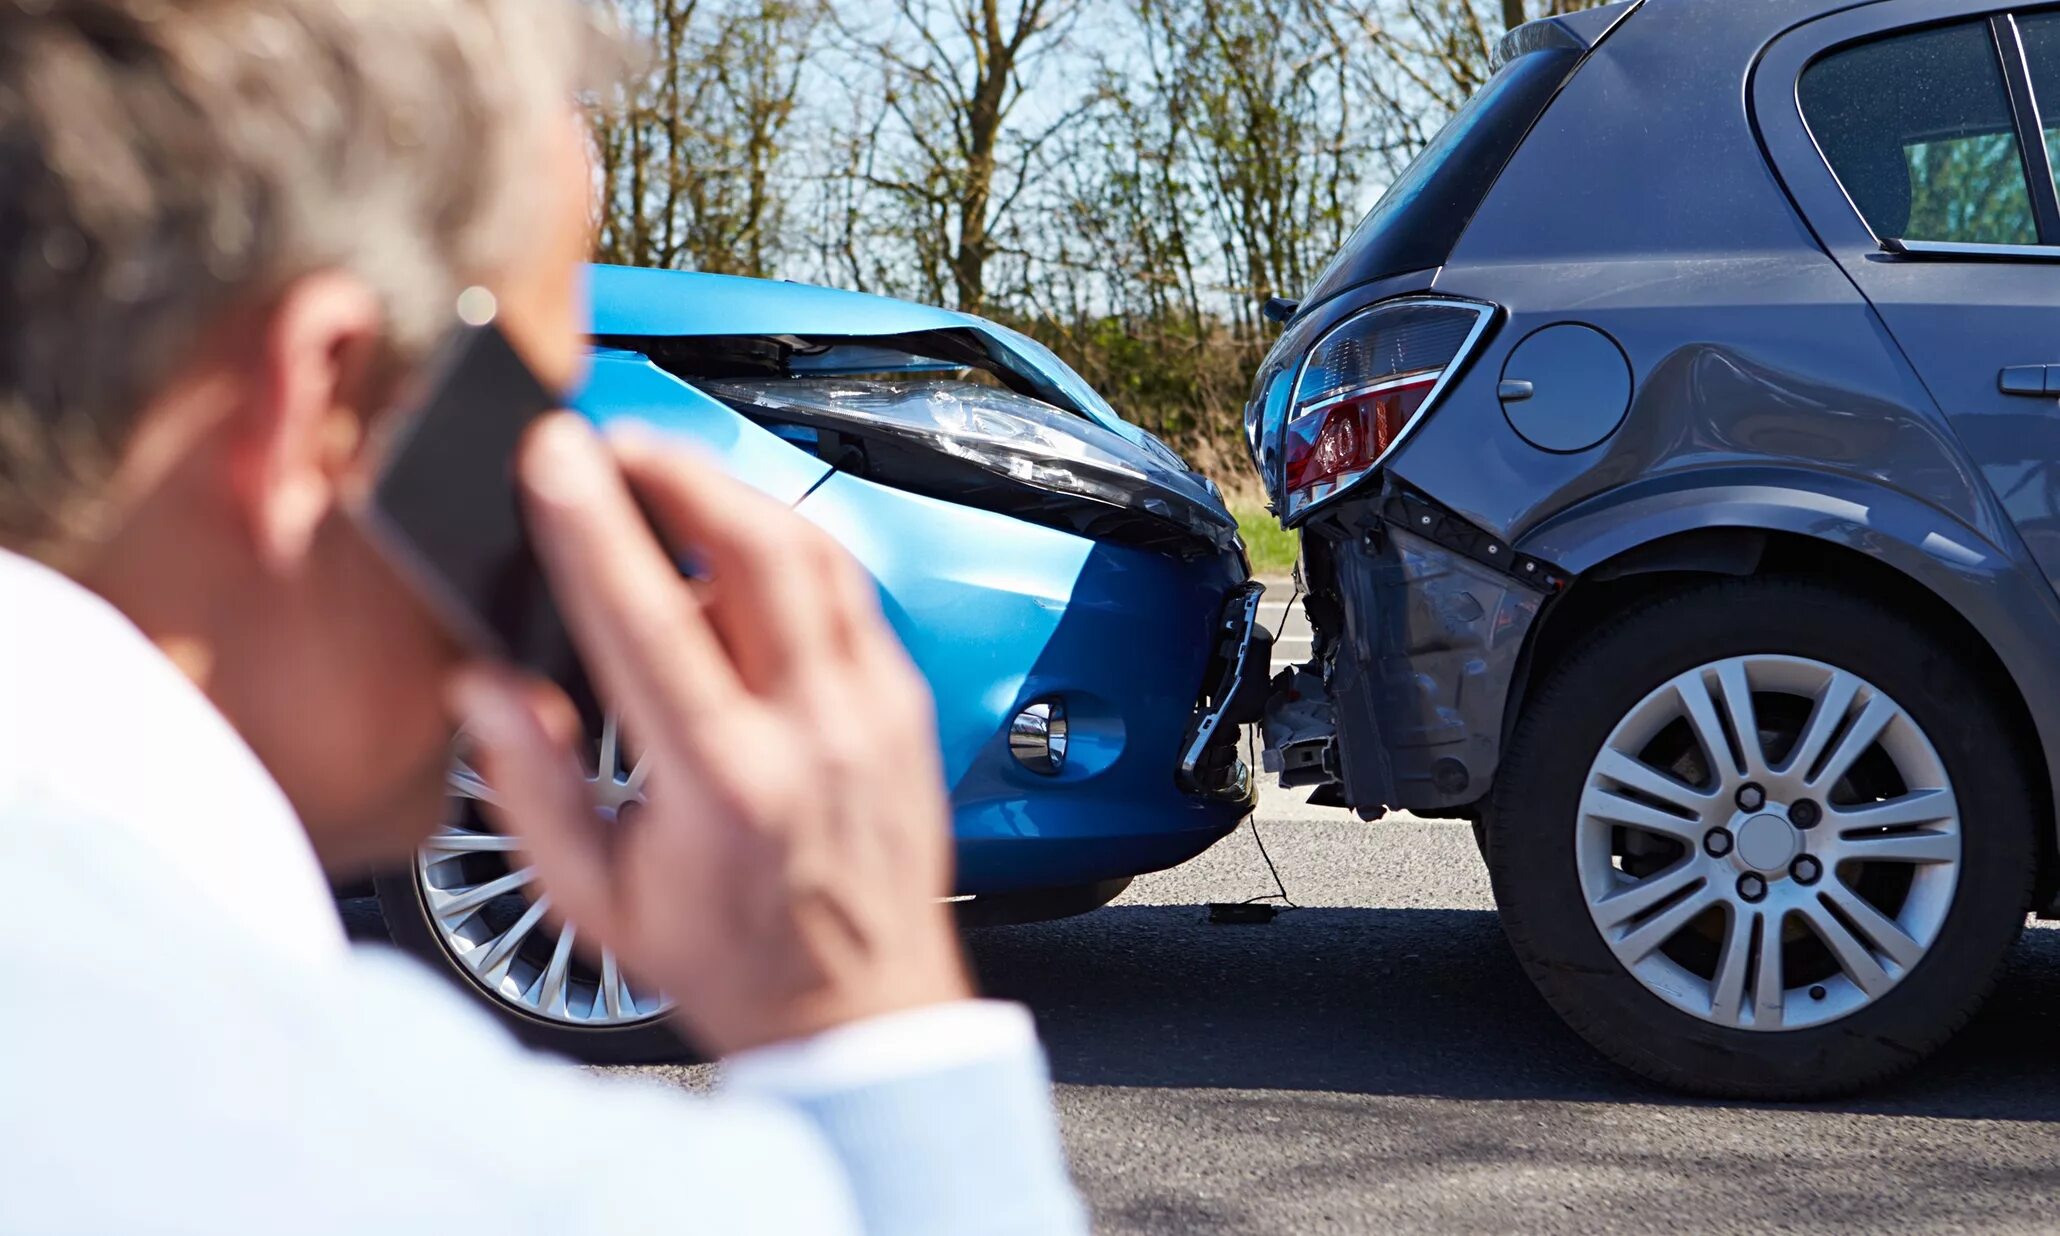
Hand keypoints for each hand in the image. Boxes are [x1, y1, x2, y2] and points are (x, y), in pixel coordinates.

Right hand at [451, 414, 970, 1055]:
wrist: (861, 1013)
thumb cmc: (731, 961)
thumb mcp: (597, 900)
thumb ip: (531, 786)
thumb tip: (485, 686)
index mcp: (725, 784)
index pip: (651, 618)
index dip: (594, 524)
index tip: (553, 456)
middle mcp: (814, 733)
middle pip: (758, 548)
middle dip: (678, 469)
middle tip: (614, 444)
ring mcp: (875, 711)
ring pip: (816, 553)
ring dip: (735, 495)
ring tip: (667, 479)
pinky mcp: (905, 704)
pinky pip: (849, 591)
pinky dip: (789, 550)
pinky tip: (738, 551)